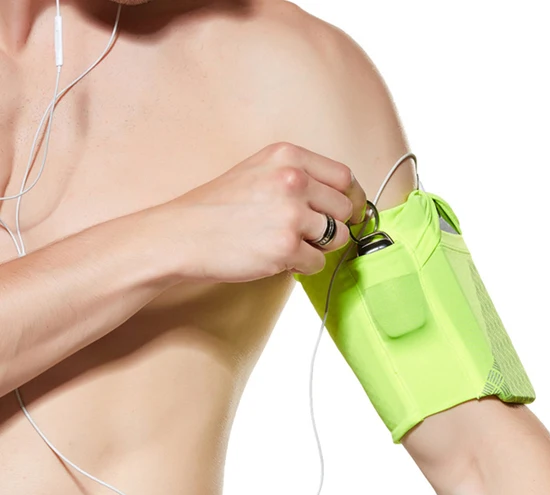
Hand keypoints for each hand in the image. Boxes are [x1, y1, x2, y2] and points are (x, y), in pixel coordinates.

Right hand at [161, 142, 366, 282]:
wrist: (183, 234)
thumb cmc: (218, 207)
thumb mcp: (259, 170)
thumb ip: (299, 176)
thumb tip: (343, 198)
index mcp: (288, 156)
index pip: (344, 177)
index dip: (350, 199)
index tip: (347, 213)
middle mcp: (293, 180)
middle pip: (344, 209)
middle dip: (332, 226)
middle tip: (307, 234)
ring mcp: (290, 215)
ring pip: (336, 238)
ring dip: (318, 247)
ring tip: (288, 244)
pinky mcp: (285, 248)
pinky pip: (317, 262)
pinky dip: (302, 266)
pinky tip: (277, 258)